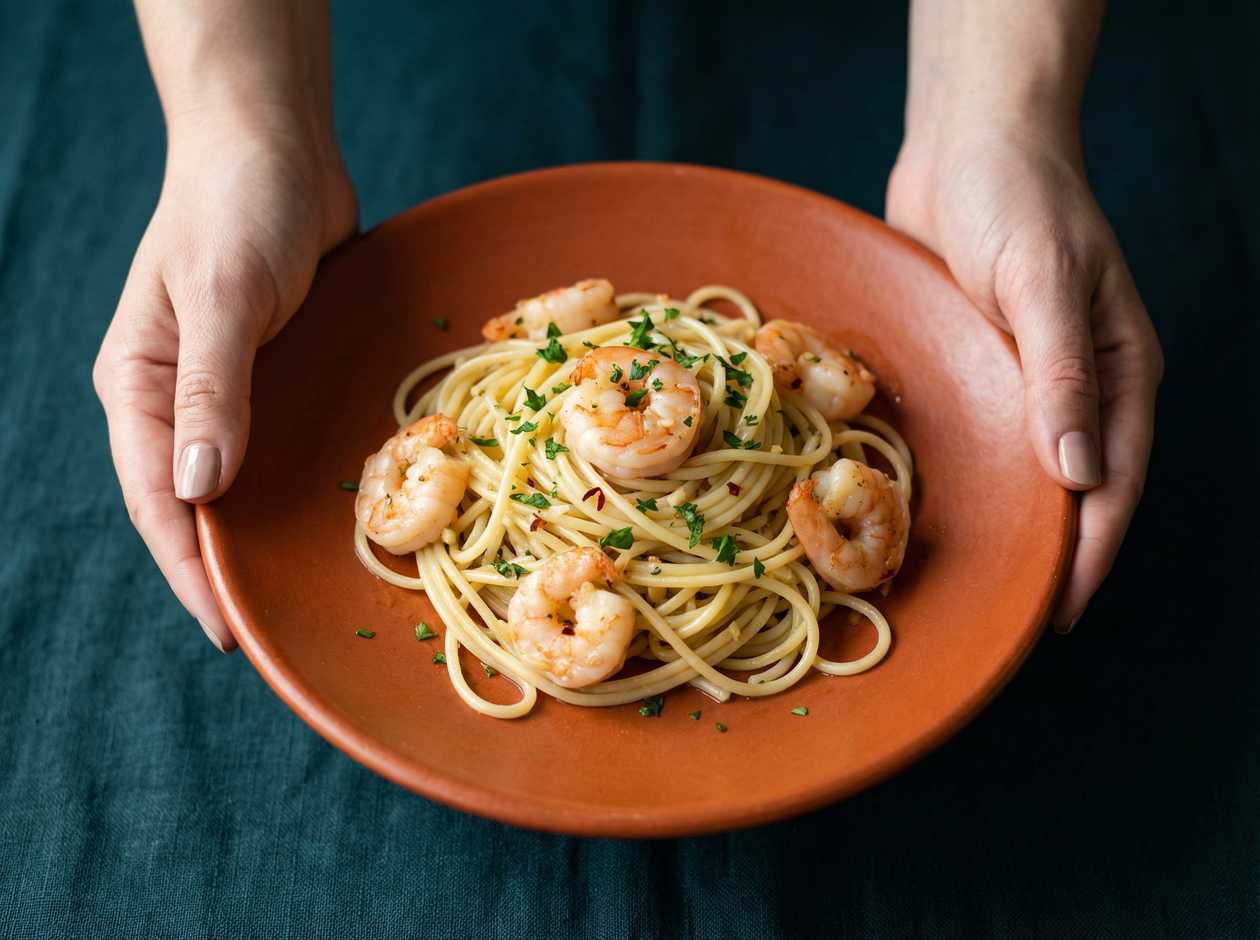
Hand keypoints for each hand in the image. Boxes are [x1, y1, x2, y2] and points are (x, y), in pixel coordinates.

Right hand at [93, 111, 356, 650]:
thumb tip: (199, 486)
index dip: (190, 570)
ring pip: (238, 482)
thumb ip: (211, 389)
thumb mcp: (221, 296)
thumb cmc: (239, 208)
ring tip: (301, 596)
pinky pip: (279, 445)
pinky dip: (295, 486)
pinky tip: (330, 519)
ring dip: (262, 534)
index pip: (156, 500)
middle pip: (193, 504)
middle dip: (224, 568)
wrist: (276, 148)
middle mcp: (175, 398)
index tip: (229, 631)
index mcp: (138, 385)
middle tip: (272, 634)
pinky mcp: (272, 374)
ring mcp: (226, 389)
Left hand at [886, 123, 1162, 631]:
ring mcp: (1020, 380)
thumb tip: (1079, 475)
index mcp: (1115, 373)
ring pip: (1017, 472)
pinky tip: (926, 510)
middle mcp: (1072, 387)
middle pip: (1066, 493)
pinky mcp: (973, 366)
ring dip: (1000, 523)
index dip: (1086, 557)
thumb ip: (1060, 376)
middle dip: (1043, 556)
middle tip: (1002, 619)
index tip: (1053, 617)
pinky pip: (973, 437)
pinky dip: (961, 476)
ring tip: (964, 584)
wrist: (969, 142)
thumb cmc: (1017, 196)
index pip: (1110, 487)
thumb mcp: (1044, 281)